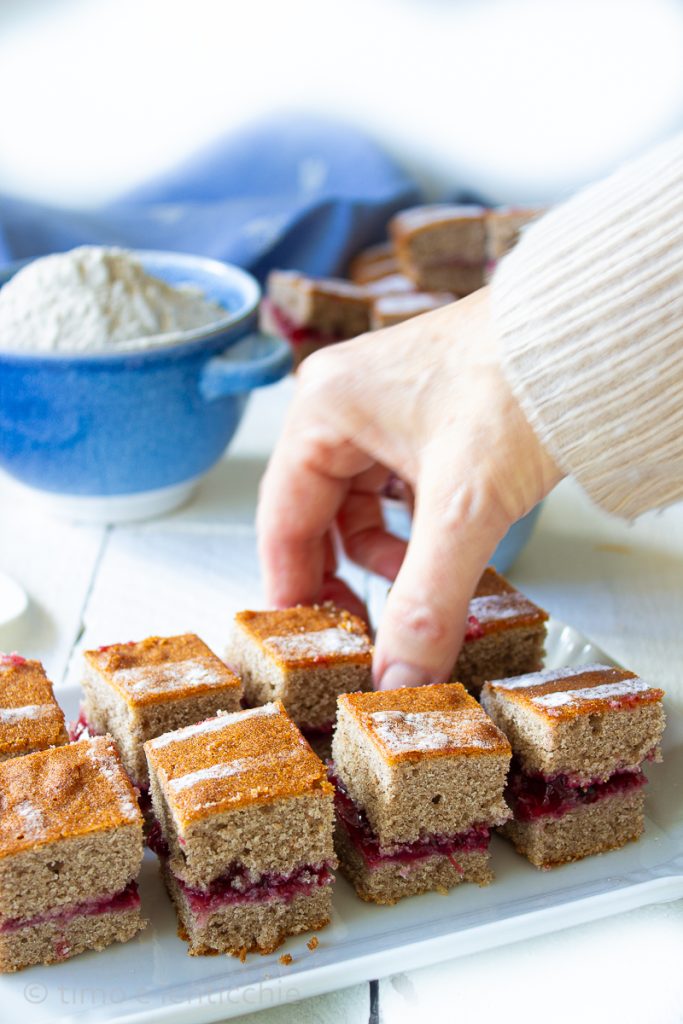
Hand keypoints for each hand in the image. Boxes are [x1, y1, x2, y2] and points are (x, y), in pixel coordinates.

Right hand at [257, 286, 561, 688]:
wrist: (592, 332)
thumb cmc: (521, 383)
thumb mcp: (465, 507)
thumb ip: (426, 601)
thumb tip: (397, 681)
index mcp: (323, 409)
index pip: (283, 521)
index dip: (294, 591)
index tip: (309, 645)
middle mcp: (342, 401)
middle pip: (317, 515)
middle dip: (343, 577)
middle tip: (363, 634)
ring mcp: (383, 405)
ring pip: (361, 505)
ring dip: (386, 555)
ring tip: (420, 590)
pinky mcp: (423, 414)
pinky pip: (397, 487)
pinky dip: (414, 527)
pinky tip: (444, 549)